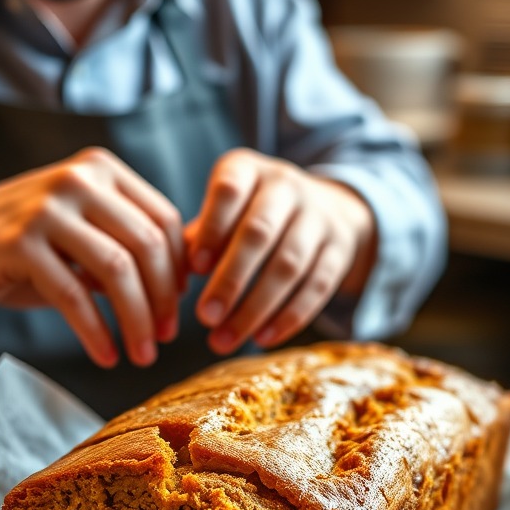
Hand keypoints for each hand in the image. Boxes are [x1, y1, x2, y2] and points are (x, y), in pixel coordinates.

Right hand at [0, 147, 183, 367]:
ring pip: (118, 270)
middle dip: (163, 301)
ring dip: (136, 321)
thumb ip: (124, 247)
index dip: (178, 273)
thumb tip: (184, 282)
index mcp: (99, 170)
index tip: (177, 314)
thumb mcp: (78, 239)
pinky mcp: (17, 243)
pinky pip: (74, 296)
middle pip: (148, 245)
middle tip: (164, 340)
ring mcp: (45, 207)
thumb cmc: (17, 252)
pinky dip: (96, 332)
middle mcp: (76, 179)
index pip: (164, 221)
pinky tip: (105, 356)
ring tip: (141, 355)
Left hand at [186, 149, 375, 353]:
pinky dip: (288, 317)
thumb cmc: (251, 213)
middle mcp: (286, 186)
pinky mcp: (340, 250)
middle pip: (259, 233)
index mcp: (248, 169)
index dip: (212, 230)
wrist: (326, 205)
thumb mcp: (223, 209)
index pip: (229, 191)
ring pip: (289, 266)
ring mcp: (318, 217)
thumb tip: (170, 275)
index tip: (194, 269)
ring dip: (254, 308)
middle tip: (204, 318)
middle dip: (230, 280)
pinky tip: (262, 338)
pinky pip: (316, 287)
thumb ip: (198, 237)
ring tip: (224, 340)